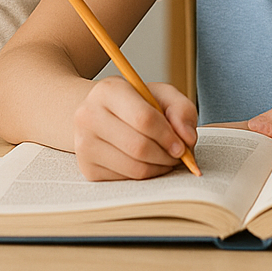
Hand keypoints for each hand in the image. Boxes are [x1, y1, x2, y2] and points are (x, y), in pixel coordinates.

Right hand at [72, 77, 197, 180]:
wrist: (100, 115)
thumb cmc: (135, 105)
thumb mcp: (161, 95)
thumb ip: (181, 109)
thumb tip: (188, 138)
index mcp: (108, 90)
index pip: (144, 119)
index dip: (168, 136)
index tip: (182, 145)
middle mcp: (88, 115)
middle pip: (139, 147)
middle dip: (166, 156)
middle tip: (177, 155)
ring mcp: (84, 144)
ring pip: (134, 167)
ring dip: (158, 168)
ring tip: (165, 159)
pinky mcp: (87, 167)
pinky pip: (126, 180)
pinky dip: (145, 175)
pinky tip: (147, 163)